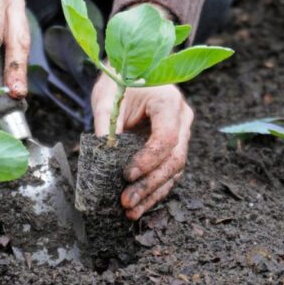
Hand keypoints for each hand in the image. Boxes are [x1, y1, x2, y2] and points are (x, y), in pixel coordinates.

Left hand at [91, 72, 193, 219]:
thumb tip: (100, 158)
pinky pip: (168, 172)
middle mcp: (182, 119)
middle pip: (174, 159)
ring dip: (153, 193)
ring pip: (174, 171)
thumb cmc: (119, 82)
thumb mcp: (108, 99)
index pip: (167, 138)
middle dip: (150, 184)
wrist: (129, 73)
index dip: (149, 160)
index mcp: (170, 102)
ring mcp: (182, 134)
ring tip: (131, 210)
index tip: (126, 174)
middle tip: (126, 201)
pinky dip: (154, 189)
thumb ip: (106, 126)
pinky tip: (139, 205)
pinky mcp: (174, 147)